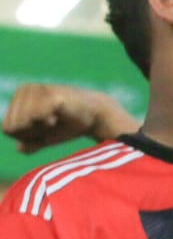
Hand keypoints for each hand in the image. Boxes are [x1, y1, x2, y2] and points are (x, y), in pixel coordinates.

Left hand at [3, 84, 135, 153]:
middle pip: (14, 127)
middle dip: (32, 133)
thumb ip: (31, 142)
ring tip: (55, 119)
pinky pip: (37, 118)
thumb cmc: (70, 125)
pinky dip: (48, 123)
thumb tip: (20, 148)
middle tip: (52, 124)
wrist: (97, 116)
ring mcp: (36, 90)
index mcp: (19, 98)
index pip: (8, 128)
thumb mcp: (46, 136)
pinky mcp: (50, 94)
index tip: (44, 129)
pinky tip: (59, 115)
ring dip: (40, 128)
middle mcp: (24, 89)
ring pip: (22, 123)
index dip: (26, 136)